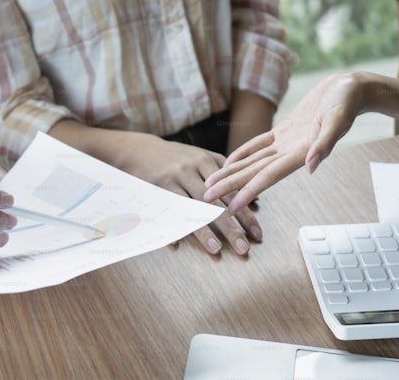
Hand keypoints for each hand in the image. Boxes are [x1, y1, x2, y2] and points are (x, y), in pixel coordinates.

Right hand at [113, 133, 261, 255]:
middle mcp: (191, 170)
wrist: (141, 149)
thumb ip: (229, 176)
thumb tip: (256, 199)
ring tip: (216, 249)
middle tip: (244, 248)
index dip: (245, 214)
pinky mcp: (154, 188)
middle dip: (231, 227)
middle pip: (215, 203)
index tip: (257, 234)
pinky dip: (170, 226)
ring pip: (191, 208)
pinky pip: (165, 211)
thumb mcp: (204, 158)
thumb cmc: (178, 157)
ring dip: (204, 231)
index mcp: (207, 162)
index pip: (232, 192)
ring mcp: (172, 179)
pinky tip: (177, 244)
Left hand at [204, 72, 363, 212]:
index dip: (247, 193)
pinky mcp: (284, 131)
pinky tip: (229, 162)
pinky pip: (258, 146)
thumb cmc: (346, 102)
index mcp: (301, 153)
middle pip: (253, 173)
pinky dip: (243, 155)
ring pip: (252, 162)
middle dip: (229, 187)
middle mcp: (291, 152)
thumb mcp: (337, 120)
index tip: (230, 208)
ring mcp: (286, 143)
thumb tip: (311, 167)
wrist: (351, 89)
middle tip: (205, 198)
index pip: (268, 177)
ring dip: (231, 174)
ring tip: (210, 185)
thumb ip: (325, 144)